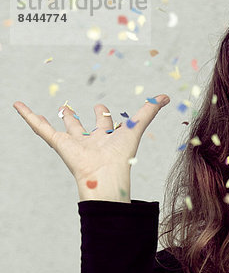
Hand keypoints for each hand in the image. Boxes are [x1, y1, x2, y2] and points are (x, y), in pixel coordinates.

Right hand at [13, 95, 169, 200]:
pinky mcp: (58, 143)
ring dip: (56, 119)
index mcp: (107, 138)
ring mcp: (73, 143)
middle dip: (77, 118)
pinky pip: (40, 128)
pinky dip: (28, 116)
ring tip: (48, 111)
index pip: (104, 123)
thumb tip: (167, 96)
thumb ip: (149, 111)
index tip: (100, 106)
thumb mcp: (136, 127)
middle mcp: (90, 141)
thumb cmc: (122, 156)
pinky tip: (18, 105)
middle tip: (71, 108)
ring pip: (62, 128)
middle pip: (82, 127)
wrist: (104, 176)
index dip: (103, 115)